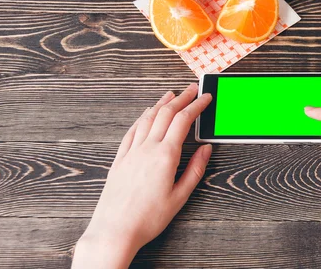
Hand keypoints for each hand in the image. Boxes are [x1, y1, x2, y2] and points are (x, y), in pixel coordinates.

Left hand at [72, 84, 212, 268]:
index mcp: (165, 156)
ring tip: (171, 95)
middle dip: (182, 98)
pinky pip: (132, 130)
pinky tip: (146, 114)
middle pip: (166, 113)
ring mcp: (131, 152)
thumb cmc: (147, 218)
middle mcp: (147, 148)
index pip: (183, 121)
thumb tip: (206, 150)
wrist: (115, 230)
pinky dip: (142, 117)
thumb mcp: (180, 197)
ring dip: (161, 103)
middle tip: (192, 89)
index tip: (205, 97)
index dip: (196, 106)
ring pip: (148, 118)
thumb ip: (195, 170)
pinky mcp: (120, 159)